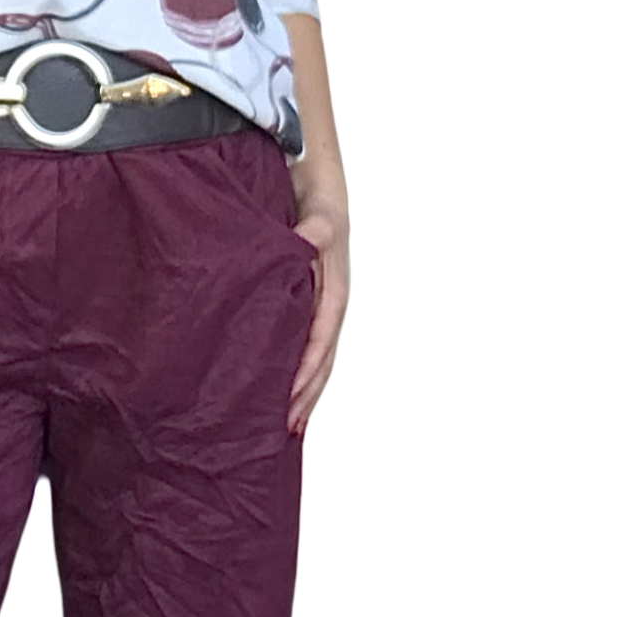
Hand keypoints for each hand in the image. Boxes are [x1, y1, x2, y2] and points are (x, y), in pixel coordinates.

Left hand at [286, 207, 349, 435]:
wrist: (319, 187)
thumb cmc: (320, 203)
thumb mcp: (319, 216)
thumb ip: (315, 233)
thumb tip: (306, 245)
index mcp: (335, 293)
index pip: (319, 342)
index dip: (306, 372)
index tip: (290, 399)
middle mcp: (329, 308)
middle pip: (320, 362)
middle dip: (306, 396)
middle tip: (287, 429)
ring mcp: (320, 311)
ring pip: (314, 361)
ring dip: (303, 393)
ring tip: (287, 427)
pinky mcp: (307, 308)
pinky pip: (303, 348)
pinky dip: (295, 373)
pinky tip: (282, 393)